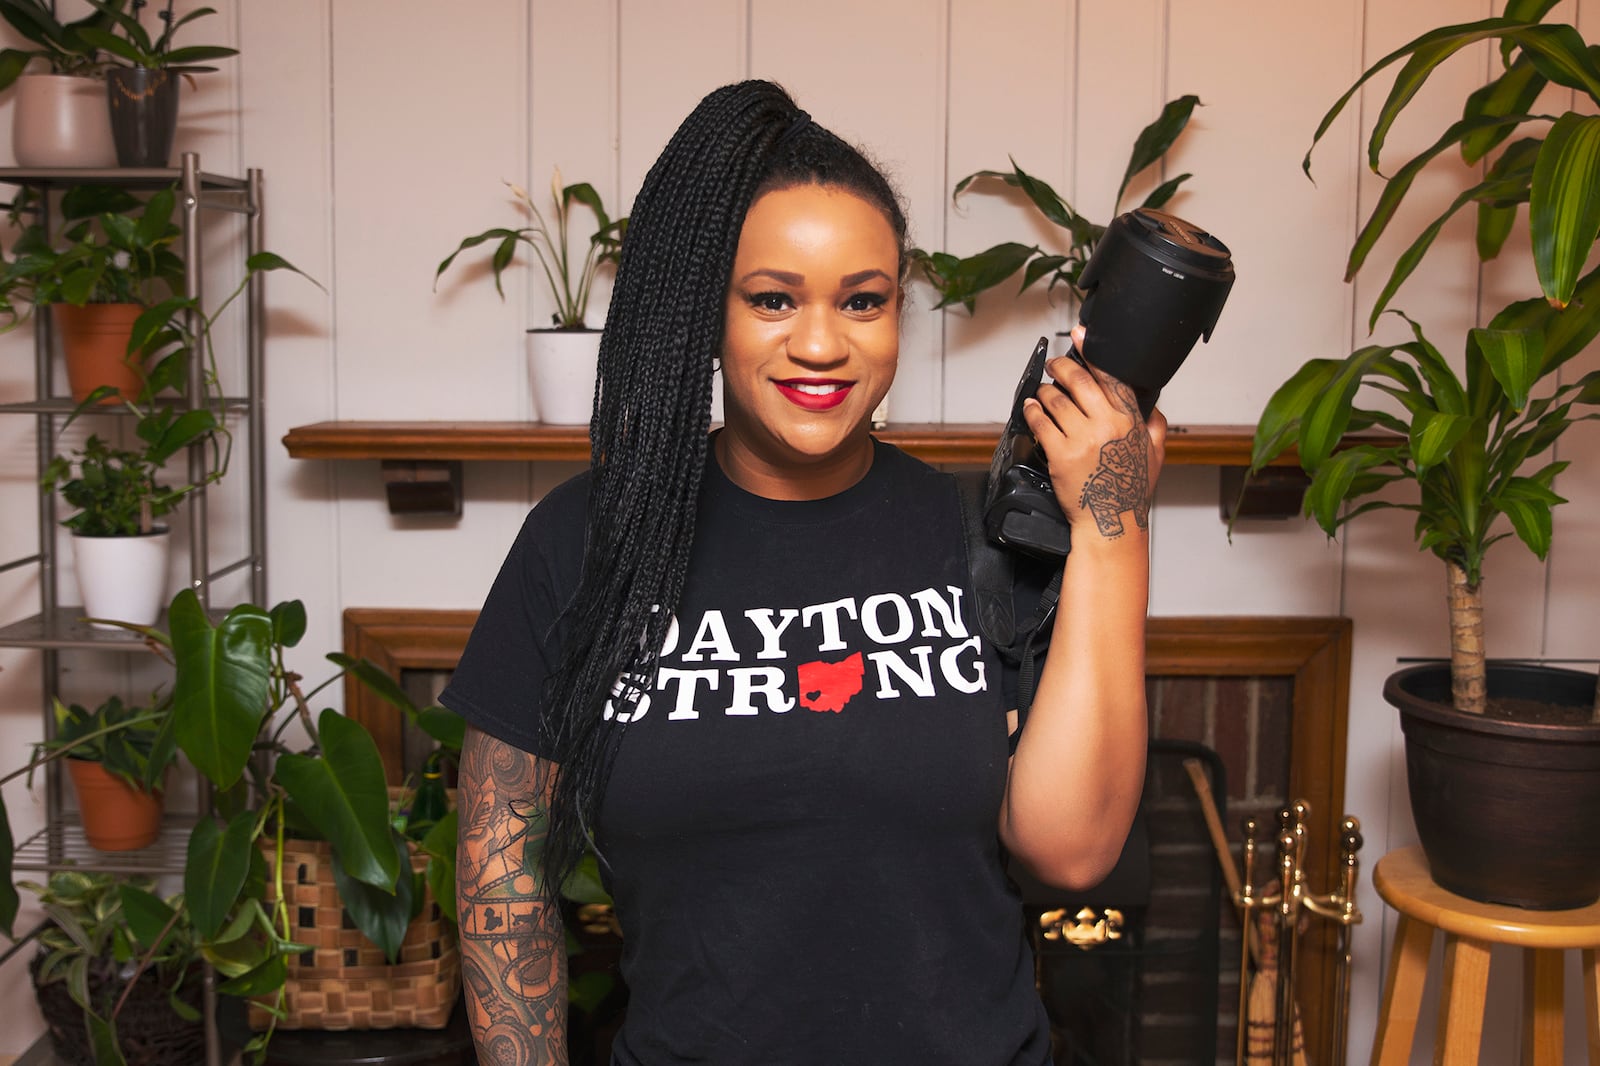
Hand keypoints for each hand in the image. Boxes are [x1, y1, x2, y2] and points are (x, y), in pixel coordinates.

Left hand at [1020, 325, 1166, 543]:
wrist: (1110, 521)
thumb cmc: (1131, 490)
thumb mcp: (1156, 454)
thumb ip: (1155, 425)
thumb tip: (1152, 405)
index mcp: (1130, 420)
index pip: (1110, 376)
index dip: (1092, 353)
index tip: (1079, 336)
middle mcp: (1106, 424)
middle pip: (1078, 381)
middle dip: (1061, 366)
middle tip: (1054, 364)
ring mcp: (1082, 438)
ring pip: (1056, 400)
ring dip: (1045, 391)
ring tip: (1042, 391)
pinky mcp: (1060, 454)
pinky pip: (1040, 423)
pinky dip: (1032, 412)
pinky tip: (1030, 408)